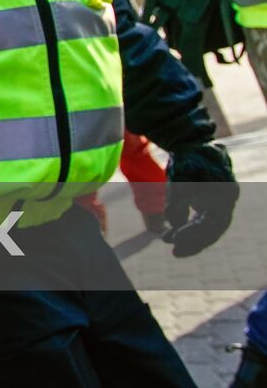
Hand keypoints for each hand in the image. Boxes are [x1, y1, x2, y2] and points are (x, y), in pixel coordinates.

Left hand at [162, 142, 237, 256]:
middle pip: (211, 229)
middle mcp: (226, 202)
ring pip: (206, 226)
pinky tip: (172, 232)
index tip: (175, 243)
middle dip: (193, 241)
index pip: (212, 225)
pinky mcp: (209, 201)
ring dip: (188, 235)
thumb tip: (174, 224)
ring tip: (167, 240)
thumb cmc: (186, 159)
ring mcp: (219, 201)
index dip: (195, 236)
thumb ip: (177, 202)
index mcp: (225, 197)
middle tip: (173, 251)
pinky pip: (201, 219)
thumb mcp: (179, 180)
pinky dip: (188, 226)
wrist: (190, 141)